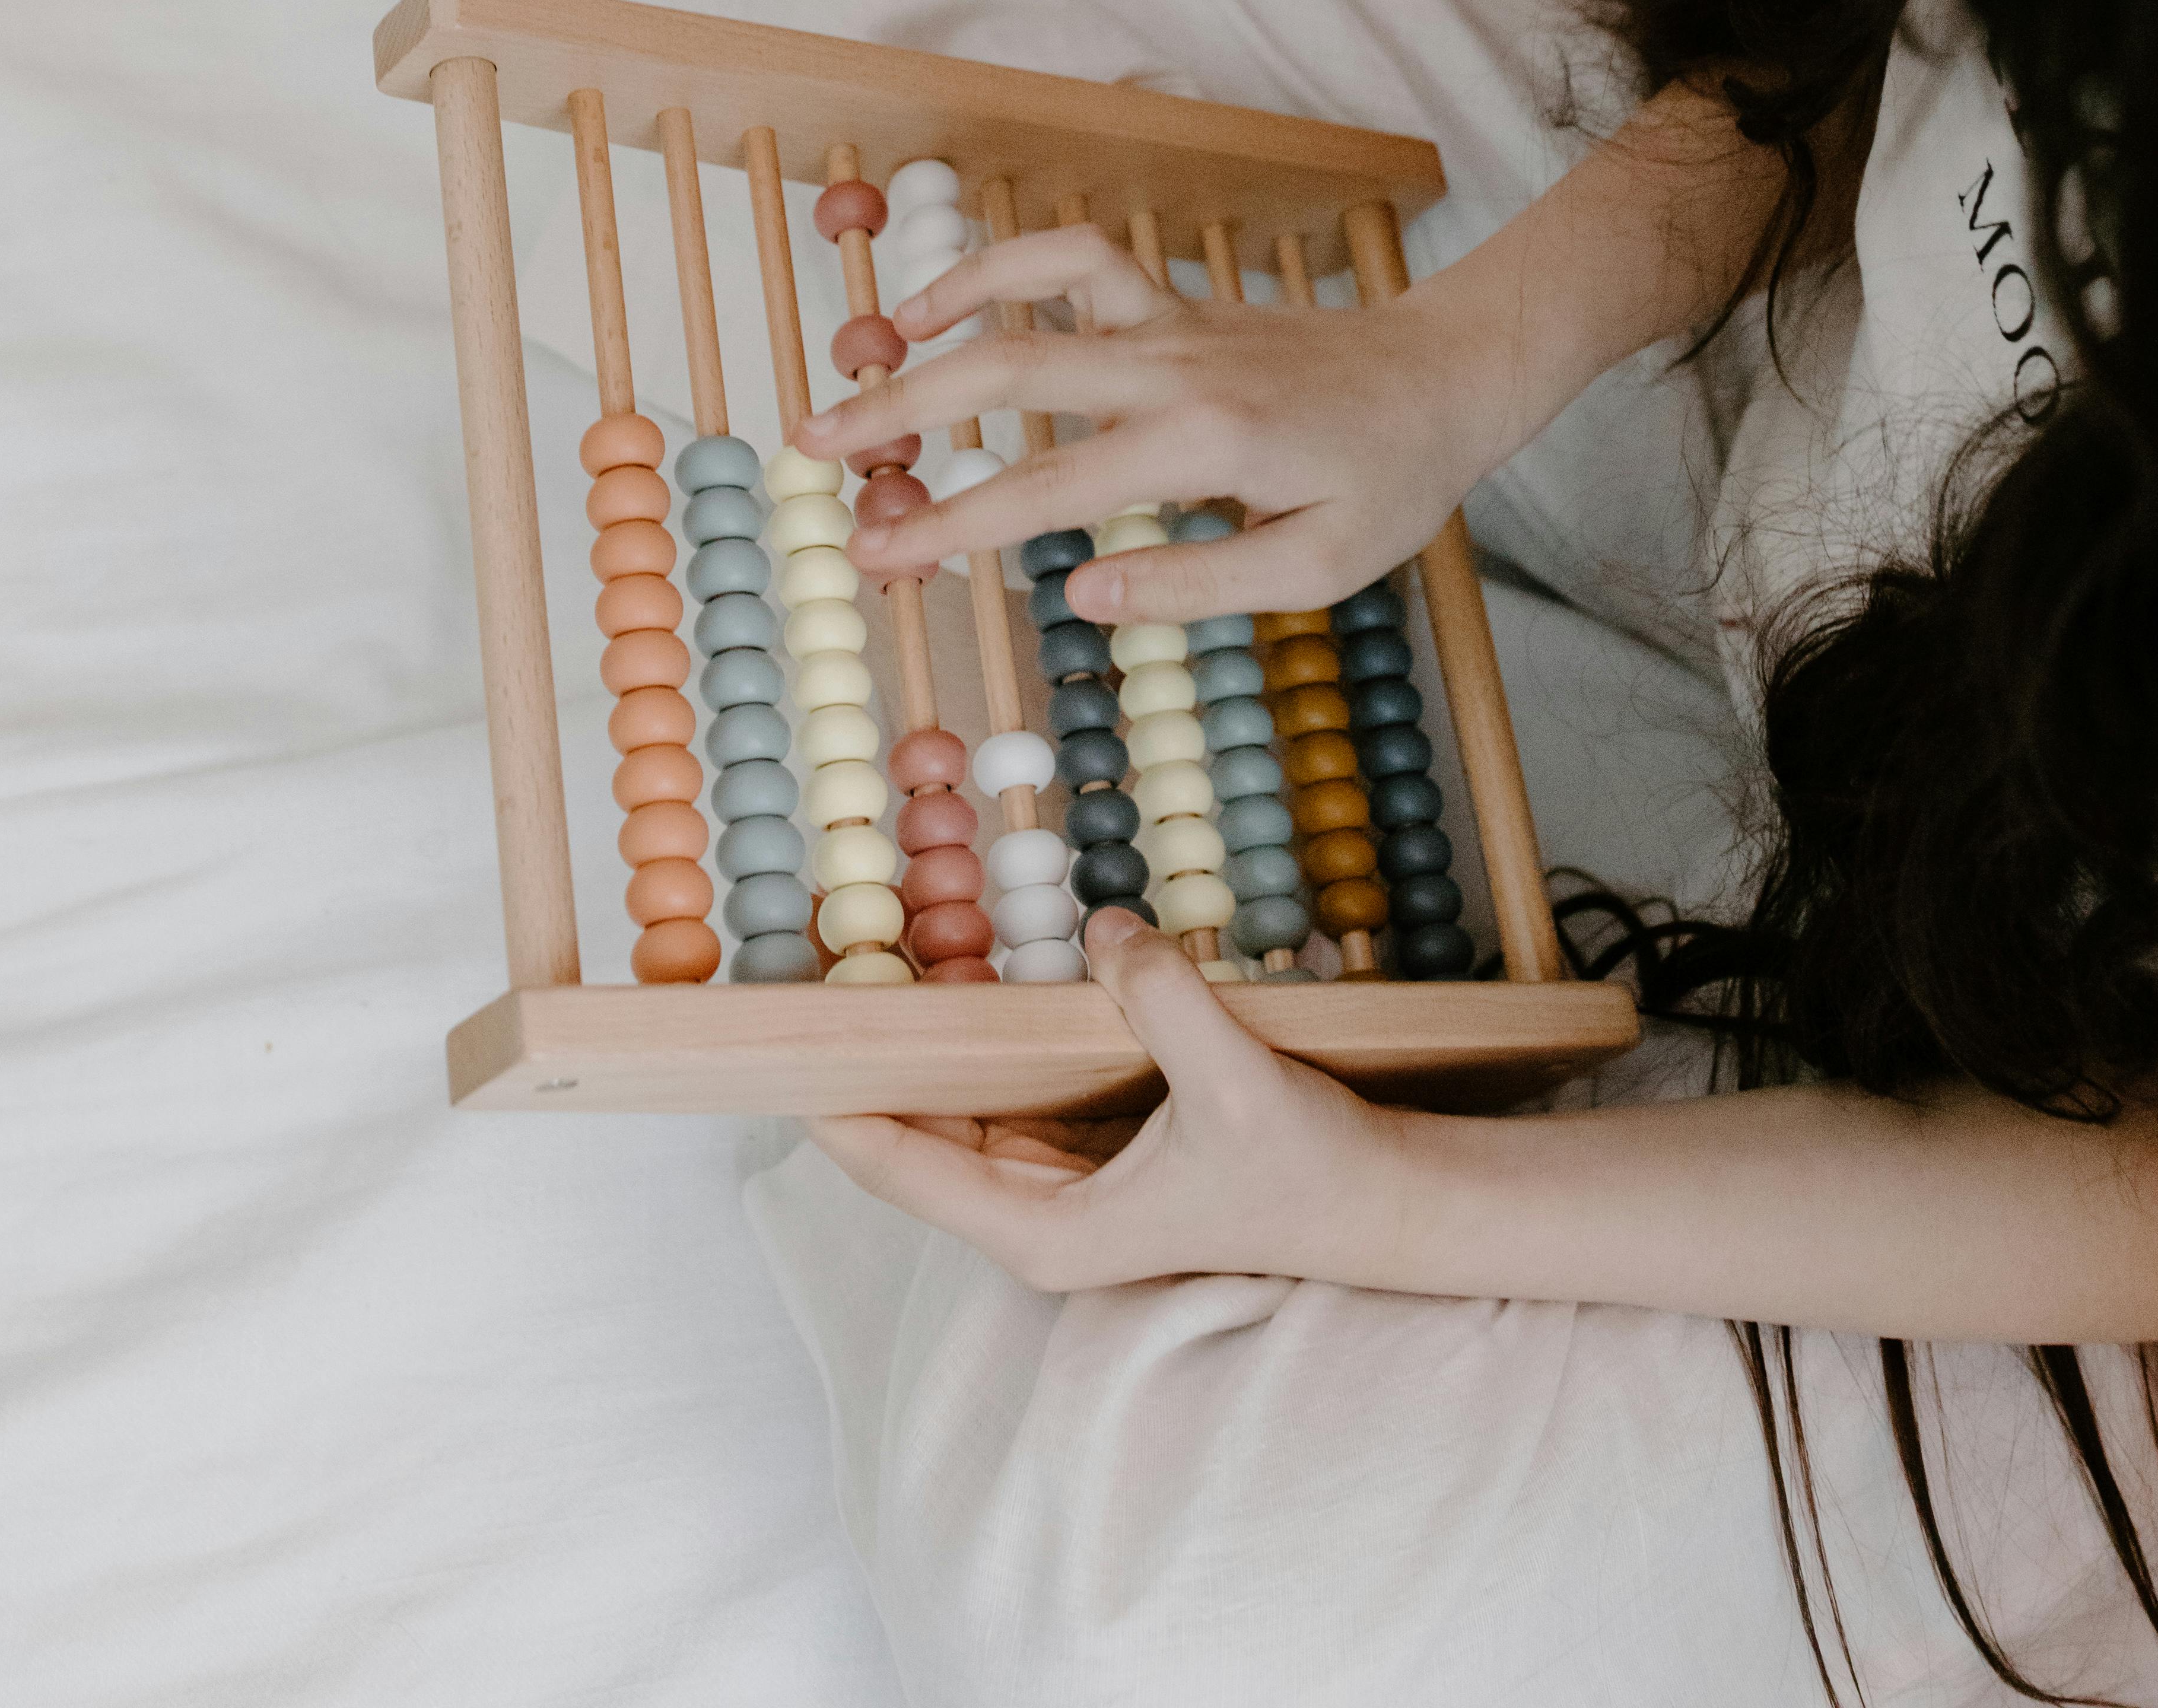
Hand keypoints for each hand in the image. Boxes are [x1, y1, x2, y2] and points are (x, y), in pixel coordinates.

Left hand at [805, 910, 1422, 1290]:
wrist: (1379, 1201)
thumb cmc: (1303, 1168)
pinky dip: (982, 1034)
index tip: (778, 1030)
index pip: (900, 1164)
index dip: (833, 1098)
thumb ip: (1163, 1001)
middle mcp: (1037, 1215)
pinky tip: (956, 969)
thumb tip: (1102, 926)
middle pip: (915, 1133)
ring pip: (959, 1105)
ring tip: (859, 953)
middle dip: (867, 1054)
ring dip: (921, 1039)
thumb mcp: (1233, 1083)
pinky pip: (1010, 1086)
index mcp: (1044, 1231)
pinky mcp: (1094, 1148)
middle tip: (810, 959)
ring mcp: (1063, 1182)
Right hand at [832, 220, 1506, 624]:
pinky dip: (1000, 265)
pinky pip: (1071, 261)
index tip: (878, 555)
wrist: (1443, 375)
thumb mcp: (1318, 569)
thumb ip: (1196, 585)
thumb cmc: (1387, 482)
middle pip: (1009, 370)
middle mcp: (1171, 365)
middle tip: (811, 448)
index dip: (954, 525)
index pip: (1047, 487)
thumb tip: (1079, 592)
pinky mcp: (1168, 302)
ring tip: (859, 360)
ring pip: (1031, 293)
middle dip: (901, 410)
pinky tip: (945, 305)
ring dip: (936, 319)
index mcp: (1202, 443)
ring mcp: (1167, 320)